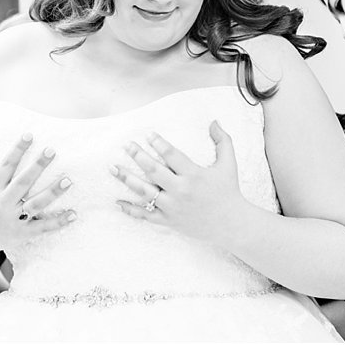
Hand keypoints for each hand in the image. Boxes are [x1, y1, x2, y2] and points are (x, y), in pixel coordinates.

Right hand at [0, 133, 75, 251]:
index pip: (5, 166)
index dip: (17, 150)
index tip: (29, 134)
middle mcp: (2, 204)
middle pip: (22, 183)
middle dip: (37, 166)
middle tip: (52, 150)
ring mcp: (13, 220)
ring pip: (35, 205)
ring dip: (52, 193)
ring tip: (68, 180)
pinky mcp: (23, 233)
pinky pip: (42, 227)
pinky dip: (58, 222)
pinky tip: (73, 214)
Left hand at [112, 121, 247, 244]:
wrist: (231, 224)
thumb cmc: (229, 191)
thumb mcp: (228, 164)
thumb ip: (222, 141)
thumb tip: (214, 121)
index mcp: (194, 175)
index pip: (172, 155)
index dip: (159, 143)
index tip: (148, 134)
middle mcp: (181, 190)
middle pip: (154, 170)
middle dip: (138, 156)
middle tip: (126, 145)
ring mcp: (173, 207)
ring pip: (145, 192)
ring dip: (127, 179)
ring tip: (113, 168)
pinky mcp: (169, 220)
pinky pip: (146, 215)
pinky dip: (131, 209)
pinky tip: (118, 201)